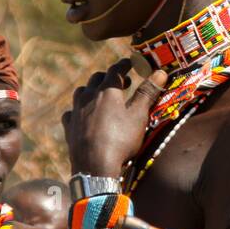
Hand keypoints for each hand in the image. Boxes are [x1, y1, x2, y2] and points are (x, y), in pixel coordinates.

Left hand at [62, 60, 167, 176]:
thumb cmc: (121, 139)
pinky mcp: (69, 127)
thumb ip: (147, 92)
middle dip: (109, 77)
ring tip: (101, 95)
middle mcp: (88, 97)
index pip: (115, 70)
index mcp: (107, 91)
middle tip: (123, 82)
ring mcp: (76, 111)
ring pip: (81, 92)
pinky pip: (71, 111)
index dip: (124, 65)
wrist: (95, 166)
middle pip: (97, 78)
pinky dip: (78, 109)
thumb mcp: (139, 115)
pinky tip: (82, 114)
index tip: (130, 62)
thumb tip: (160, 72)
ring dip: (92, 89)